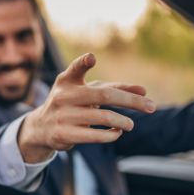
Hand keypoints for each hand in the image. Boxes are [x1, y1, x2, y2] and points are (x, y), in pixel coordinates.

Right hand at [18, 53, 155, 162]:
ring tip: (130, 124)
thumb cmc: (71, 104)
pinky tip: (117, 133)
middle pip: (103, 95)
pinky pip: (95, 136)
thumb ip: (113, 88)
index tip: (91, 59)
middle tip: (151, 107)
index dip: (83, 63)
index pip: (74, 69)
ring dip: (123, 122)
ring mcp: (63, 116)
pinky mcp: (64, 134)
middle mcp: (64, 96)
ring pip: (103, 118)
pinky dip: (111, 135)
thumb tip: (143, 91)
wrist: (41, 126)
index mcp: (67, 81)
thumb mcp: (86, 91)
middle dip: (130, 101)